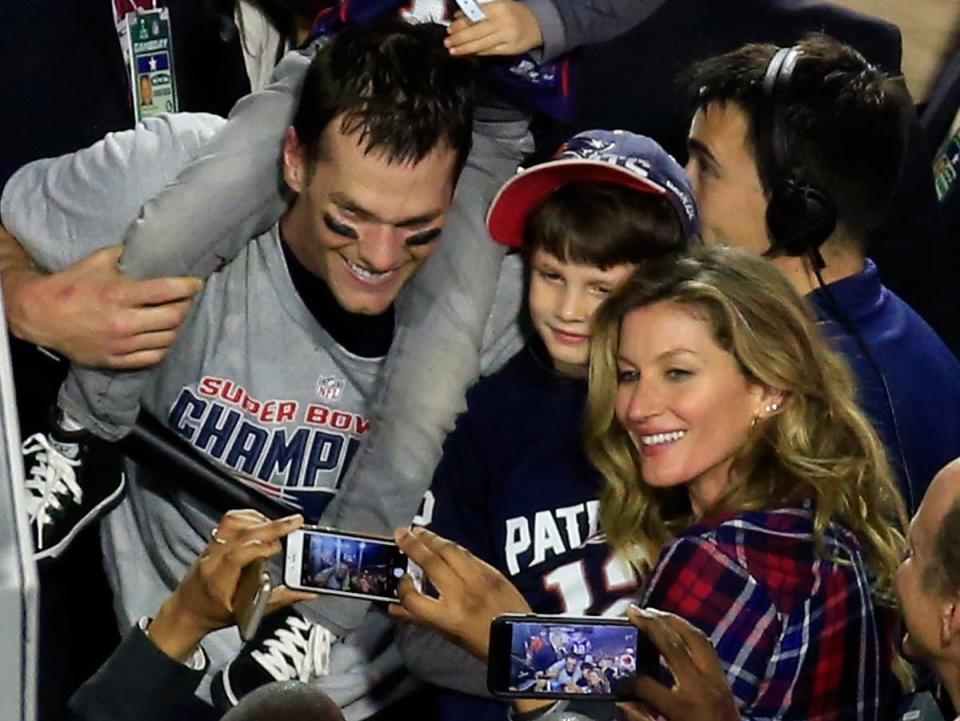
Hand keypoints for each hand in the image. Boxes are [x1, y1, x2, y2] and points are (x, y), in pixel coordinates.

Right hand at [10, 244, 202, 368]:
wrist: (40, 316)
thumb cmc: (70, 285)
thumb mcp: (96, 261)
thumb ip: (124, 254)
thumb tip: (148, 245)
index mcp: (120, 294)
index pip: (168, 291)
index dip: (188, 286)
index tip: (196, 283)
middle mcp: (124, 322)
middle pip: (174, 318)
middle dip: (185, 306)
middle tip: (185, 300)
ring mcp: (121, 344)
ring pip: (168, 339)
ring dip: (176, 327)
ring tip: (174, 317)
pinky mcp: (116, 360)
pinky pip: (153, 357)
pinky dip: (163, 346)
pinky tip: (161, 336)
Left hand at [148, 510, 315, 661]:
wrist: (187, 610)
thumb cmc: (215, 614)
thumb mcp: (249, 614)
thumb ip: (280, 600)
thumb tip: (308, 592)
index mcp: (218, 582)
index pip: (236, 556)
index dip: (259, 547)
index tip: (280, 547)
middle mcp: (212, 560)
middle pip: (240, 533)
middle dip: (270, 526)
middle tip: (295, 522)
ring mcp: (211, 547)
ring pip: (233, 522)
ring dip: (260, 519)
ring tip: (280, 524)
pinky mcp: (213, 539)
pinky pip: (230, 520)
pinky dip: (250, 517)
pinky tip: (264, 523)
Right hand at [389, 527, 530, 660]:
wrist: (522, 639)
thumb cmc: (481, 643)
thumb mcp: (449, 635)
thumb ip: (420, 618)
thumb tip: (394, 606)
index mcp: (449, 618)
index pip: (414, 599)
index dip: (402, 589)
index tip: (401, 580)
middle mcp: (463, 595)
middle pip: (432, 563)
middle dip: (413, 546)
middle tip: (400, 533)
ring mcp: (480, 580)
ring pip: (451, 551)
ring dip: (432, 538)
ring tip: (418, 531)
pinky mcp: (493, 572)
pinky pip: (468, 554)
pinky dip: (452, 547)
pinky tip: (442, 542)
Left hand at [445, 1, 542, 56]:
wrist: (538, 24)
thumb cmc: (514, 13)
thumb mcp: (498, 6)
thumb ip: (479, 12)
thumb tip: (458, 17)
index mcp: (498, 8)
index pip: (475, 17)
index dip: (460, 24)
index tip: (449, 29)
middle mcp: (502, 23)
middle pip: (476, 32)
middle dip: (459, 38)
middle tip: (447, 42)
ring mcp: (506, 38)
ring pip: (481, 44)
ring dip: (464, 49)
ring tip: (452, 51)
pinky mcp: (509, 50)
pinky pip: (489, 52)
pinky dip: (476, 52)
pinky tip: (467, 53)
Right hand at [616, 606, 740, 720]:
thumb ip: (641, 720)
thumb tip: (622, 701)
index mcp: (682, 708)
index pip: (646, 685)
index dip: (629, 682)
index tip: (620, 683)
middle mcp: (701, 688)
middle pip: (673, 646)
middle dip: (650, 624)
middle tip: (632, 611)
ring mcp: (716, 681)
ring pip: (695, 637)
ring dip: (672, 620)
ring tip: (652, 612)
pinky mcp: (725, 680)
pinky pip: (707, 646)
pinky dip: (689, 632)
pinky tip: (676, 627)